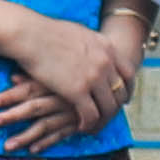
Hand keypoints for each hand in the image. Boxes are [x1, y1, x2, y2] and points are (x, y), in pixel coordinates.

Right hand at [0, 15, 130, 153]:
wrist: (30, 35)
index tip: (123, 98)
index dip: (128, 89)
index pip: (129, 73)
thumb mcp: (80, 34)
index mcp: (107, 46)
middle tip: (107, 116)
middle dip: (115, 107)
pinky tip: (82, 127)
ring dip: (103, 119)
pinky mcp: (77, 90)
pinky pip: (91, 115)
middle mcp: (105, 62)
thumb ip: (92, 45)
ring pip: (109, 107)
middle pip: (121, 92)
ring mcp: (93, 76)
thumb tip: (93, 50)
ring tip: (95, 126)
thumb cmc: (46, 33)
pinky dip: (89, 124)